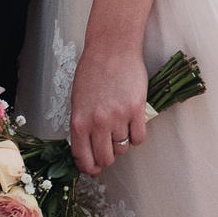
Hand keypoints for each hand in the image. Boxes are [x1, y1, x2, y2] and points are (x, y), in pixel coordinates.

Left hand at [69, 44, 150, 174]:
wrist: (112, 48)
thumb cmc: (93, 71)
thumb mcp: (78, 100)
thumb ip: (82, 126)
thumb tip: (88, 149)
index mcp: (79, 121)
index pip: (83, 158)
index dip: (89, 168)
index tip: (94, 169)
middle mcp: (98, 122)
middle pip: (105, 158)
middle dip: (107, 159)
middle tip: (109, 150)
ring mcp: (118, 117)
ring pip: (123, 148)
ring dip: (122, 144)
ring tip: (121, 129)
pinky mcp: (137, 109)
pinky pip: (139, 138)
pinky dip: (137, 136)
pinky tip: (133, 125)